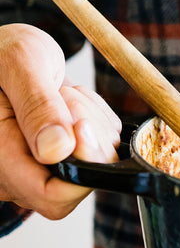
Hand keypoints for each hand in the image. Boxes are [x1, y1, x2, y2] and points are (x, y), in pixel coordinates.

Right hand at [0, 24, 120, 218]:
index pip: (52, 196)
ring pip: (97, 161)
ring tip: (60, 93)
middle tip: (63, 95)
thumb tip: (57, 151)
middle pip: (79, 181)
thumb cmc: (2, 52)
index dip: (81, 167)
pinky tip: (69, 99)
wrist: (5, 50)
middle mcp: (17, 174)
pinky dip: (96, 118)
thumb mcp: (19, 64)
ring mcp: (41, 168)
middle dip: (86, 135)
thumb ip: (38, 106)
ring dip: (91, 121)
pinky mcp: (62, 156)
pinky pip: (102, 146)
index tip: (82, 124)